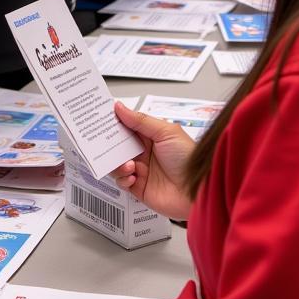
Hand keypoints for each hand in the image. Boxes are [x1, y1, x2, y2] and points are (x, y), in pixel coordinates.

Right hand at [112, 102, 195, 220]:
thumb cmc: (188, 159)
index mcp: (151, 136)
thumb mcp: (166, 132)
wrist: (198, 191)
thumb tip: (119, 107)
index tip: (101, 117)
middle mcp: (144, 152)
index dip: (114, 122)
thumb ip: (140, 120)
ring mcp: (141, 170)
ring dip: (118, 163)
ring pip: (116, 163)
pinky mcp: (139, 188)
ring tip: (130, 165)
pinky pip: (122, 182)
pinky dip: (123, 178)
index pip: (127, 126)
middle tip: (102, 141)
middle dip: (110, 144)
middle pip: (118, 145)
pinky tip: (133, 177)